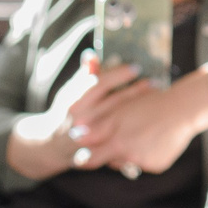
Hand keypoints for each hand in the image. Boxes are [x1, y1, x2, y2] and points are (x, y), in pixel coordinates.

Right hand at [4, 54, 145, 180]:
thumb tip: (91, 55)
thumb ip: (83, 75)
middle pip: (114, 102)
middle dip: (136, 91)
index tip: (136, 67)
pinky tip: (146, 117)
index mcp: (74, 102)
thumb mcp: (70, 92)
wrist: (52, 146)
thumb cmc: (65, 113)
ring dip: (139, 107)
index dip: (120, 74)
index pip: (100, 84)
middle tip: (154, 81)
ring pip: (120, 120)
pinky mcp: (98, 151)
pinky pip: (120, 136)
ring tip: (154, 96)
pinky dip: (134, 125)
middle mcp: (81, 120)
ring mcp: (89, 138)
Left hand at [67, 62, 207, 174]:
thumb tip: (76, 137)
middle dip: (112, 151)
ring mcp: (145, 163)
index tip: (80, 156)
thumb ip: (98, 128)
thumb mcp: (120, 112)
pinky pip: (146, 163)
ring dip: (130, 152)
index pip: (91, 160)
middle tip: (122, 134)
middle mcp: (129, 158)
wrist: (184, 109)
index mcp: (117, 143)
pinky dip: (147, 154)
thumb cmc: (150, 105)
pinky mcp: (159, 166)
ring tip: (142, 133)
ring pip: (128, 162)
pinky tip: (155, 139)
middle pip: (111, 161)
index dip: (84, 158)